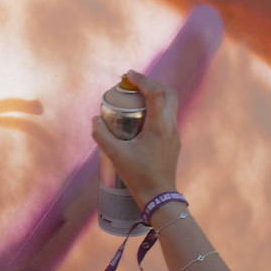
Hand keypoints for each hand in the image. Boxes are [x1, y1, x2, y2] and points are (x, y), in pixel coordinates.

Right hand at [91, 70, 180, 207]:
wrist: (159, 196)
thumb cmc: (138, 176)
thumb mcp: (116, 155)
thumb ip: (102, 135)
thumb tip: (95, 119)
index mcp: (159, 125)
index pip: (155, 93)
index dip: (142, 80)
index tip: (128, 75)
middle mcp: (170, 125)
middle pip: (168, 93)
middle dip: (152, 84)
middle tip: (134, 84)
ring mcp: (175, 133)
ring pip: (170, 104)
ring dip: (156, 96)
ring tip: (137, 98)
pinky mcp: (173, 141)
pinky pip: (168, 116)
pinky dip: (157, 108)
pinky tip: (143, 117)